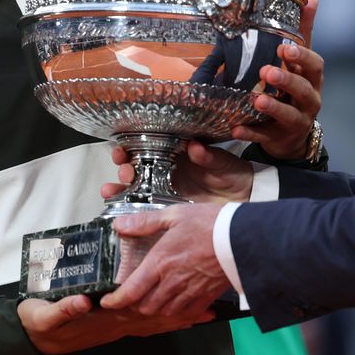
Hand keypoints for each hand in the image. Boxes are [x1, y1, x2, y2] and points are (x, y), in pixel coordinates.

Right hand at [17, 294, 212, 354]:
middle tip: (209, 305)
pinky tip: (178, 318)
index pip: (138, 311)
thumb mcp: (46, 315)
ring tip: (205, 312)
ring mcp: (115, 325)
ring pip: (153, 322)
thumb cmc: (41, 322)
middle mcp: (115, 323)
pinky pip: (143, 325)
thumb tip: (82, 302)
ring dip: (178, 318)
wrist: (33, 339)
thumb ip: (63, 309)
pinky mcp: (111, 324)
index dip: (163, 305)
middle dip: (181, 312)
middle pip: (154, 317)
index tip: (185, 298)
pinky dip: (163, 322)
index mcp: (103, 317)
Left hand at [99, 204, 226, 316]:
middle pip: (145, 306)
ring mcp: (189, 292)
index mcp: (160, 262)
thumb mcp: (174, 215)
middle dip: (134, 305)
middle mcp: (172, 282)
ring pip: (164, 312)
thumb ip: (144, 222)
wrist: (242, 239)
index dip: (115, 301)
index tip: (108, 302)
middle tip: (130, 297)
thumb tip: (120, 225)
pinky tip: (176, 303)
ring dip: (154, 308)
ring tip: (151, 299)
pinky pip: (186, 313)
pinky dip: (177, 312)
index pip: (131, 291)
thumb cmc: (209, 224)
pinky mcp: (205, 297)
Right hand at [101, 140, 252, 204]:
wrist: (244, 197)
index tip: (123, 150)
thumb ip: (207, 155)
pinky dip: (128, 208)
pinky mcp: (166, 208)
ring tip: (109, 191)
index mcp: (174, 152)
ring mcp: (163, 189)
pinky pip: (143, 208)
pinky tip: (118, 210)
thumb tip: (194, 146)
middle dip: (122, 168)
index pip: (145, 145)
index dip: (130, 146)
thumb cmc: (232, 172)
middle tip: (123, 172)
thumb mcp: (221, 161)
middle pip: (134, 166)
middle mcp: (164, 169)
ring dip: (117, 188)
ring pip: (133, 187)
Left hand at [232, 0, 323, 159]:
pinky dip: (251, 133)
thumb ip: (303, 33)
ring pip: (289, 116)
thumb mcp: (299, 63)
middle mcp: (309, 101)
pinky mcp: (279, 139)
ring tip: (257, 100)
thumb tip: (312, 0)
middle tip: (266, 71)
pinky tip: (236, 128)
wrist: (292, 134)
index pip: (314, 65)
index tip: (285, 48)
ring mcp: (296, 122)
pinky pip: (265, 136)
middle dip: (287, 80)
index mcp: (311, 80)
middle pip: (304, 90)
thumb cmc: (294, 91)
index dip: (302, 57)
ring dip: (273, 107)